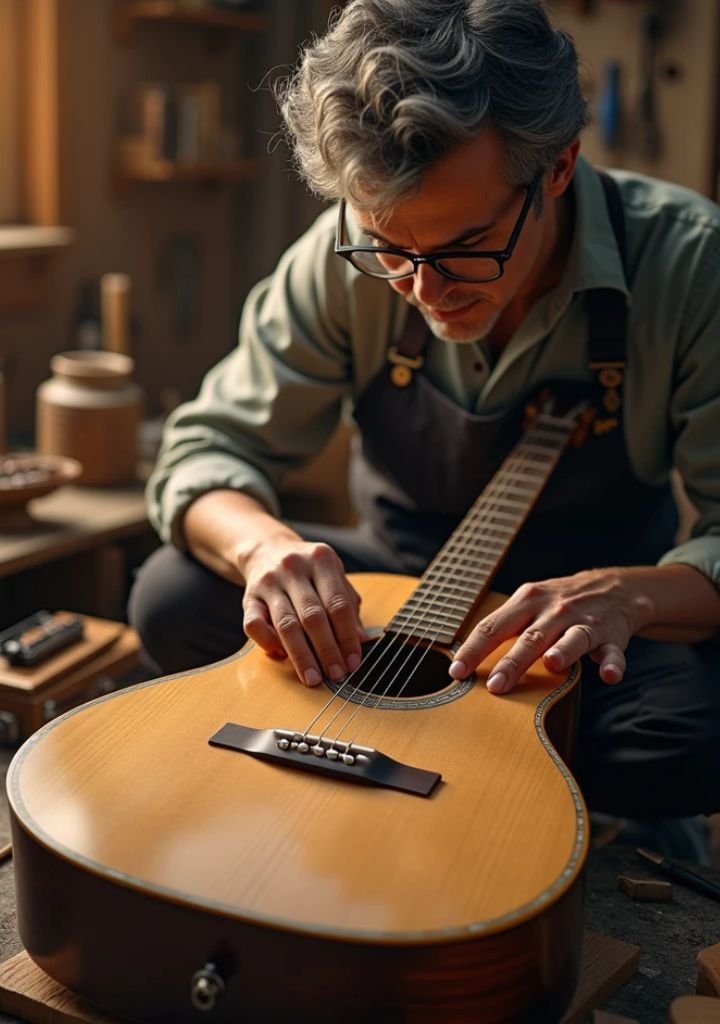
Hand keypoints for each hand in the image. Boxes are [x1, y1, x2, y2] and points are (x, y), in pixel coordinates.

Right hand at [241, 536, 363, 686]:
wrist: (267, 549)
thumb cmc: (309, 571)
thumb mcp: (334, 577)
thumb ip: (348, 606)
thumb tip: (361, 640)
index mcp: (321, 559)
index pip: (338, 604)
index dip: (347, 637)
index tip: (353, 662)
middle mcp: (293, 567)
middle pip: (313, 616)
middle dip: (326, 650)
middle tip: (336, 675)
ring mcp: (268, 581)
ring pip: (285, 625)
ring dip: (301, 656)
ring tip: (312, 678)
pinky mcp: (248, 597)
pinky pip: (254, 625)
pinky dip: (268, 643)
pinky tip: (280, 656)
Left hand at [448, 568, 653, 695]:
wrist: (613, 587)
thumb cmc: (556, 603)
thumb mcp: (526, 603)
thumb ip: (501, 627)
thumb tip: (463, 659)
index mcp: (526, 601)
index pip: (494, 626)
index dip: (473, 649)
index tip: (456, 672)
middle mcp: (554, 610)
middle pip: (530, 637)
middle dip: (513, 662)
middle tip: (495, 686)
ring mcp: (584, 622)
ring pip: (573, 639)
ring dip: (563, 651)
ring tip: (552, 664)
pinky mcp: (611, 636)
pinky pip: (612, 652)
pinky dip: (612, 664)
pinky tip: (609, 675)